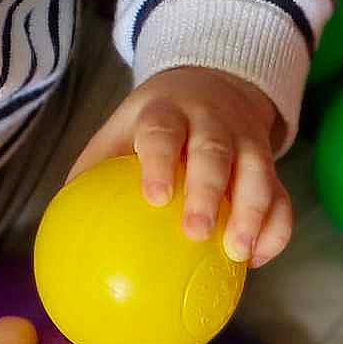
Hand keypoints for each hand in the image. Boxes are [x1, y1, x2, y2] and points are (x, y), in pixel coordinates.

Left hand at [64, 66, 291, 266]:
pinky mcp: (270, 162)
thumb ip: (94, 171)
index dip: (158, 159)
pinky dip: (276, 227)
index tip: (153, 196)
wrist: (213, 84)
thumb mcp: (122, 129)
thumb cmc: (153, 124)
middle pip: (214, 150)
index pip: (161, 130)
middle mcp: (211, 121)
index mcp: (167, 111)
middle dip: (208, 189)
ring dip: (252, 212)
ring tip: (238, 254)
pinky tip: (257, 259)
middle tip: (195, 231)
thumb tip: (60, 226)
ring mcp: (246, 140)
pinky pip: (282, 195)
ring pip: (258, 170)